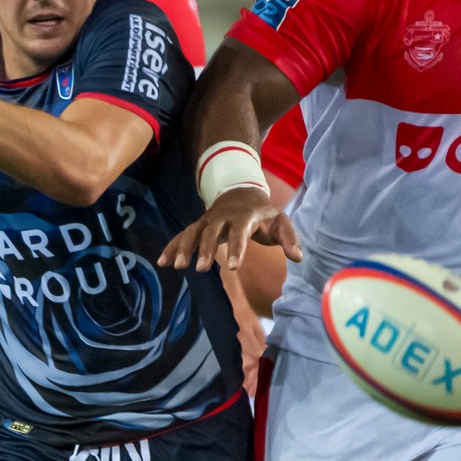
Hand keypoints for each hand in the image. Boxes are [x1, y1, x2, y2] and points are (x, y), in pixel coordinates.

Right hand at [158, 186, 303, 272]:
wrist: (243, 192)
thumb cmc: (264, 214)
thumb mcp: (281, 221)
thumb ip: (290, 238)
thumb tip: (298, 258)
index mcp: (244, 216)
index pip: (239, 232)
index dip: (237, 248)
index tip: (234, 266)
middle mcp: (223, 217)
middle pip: (211, 231)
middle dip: (205, 248)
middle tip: (200, 268)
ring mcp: (208, 220)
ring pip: (193, 232)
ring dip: (184, 247)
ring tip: (177, 266)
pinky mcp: (199, 225)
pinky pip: (183, 235)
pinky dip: (172, 247)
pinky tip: (162, 262)